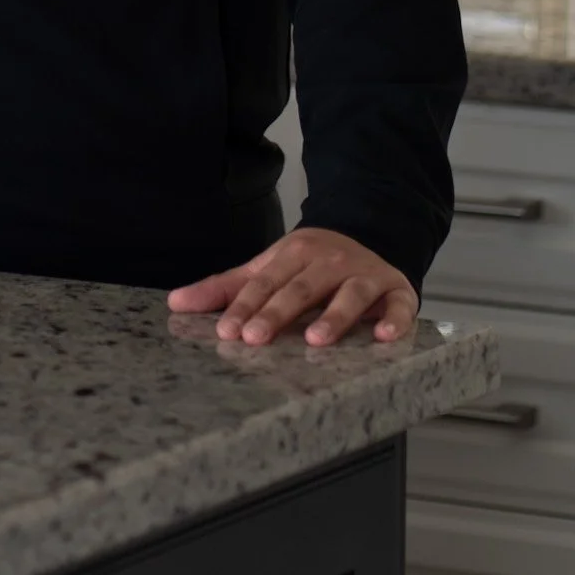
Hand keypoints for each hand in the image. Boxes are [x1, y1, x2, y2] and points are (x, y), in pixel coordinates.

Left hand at [166, 227, 417, 346]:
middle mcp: (328, 263)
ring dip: (333, 317)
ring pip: (348, 295)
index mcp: (292, 255)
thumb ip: (227, 288)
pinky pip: (398, 305)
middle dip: (277, 312)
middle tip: (256, 337)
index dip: (244, 306)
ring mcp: (364, 276)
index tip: (226, 331)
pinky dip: (394, 319)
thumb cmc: (311, 264)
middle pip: (300, 289)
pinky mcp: (396, 291)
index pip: (264, 282)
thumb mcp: (269, 268)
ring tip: (316, 340)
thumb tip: (176, 302)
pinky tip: (384, 337)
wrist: (371, 235)